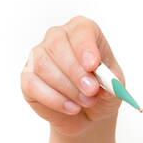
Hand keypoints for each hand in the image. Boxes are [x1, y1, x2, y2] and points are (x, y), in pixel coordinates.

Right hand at [21, 14, 125, 136]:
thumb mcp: (114, 86)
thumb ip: (111, 82)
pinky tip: (71, 108)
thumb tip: (104, 86)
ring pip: (44, 65)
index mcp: (82, 31)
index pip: (81, 30)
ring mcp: (38, 56)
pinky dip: (55, 100)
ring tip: (85, 102)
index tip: (93, 65)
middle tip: (91, 91)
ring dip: (68, 88)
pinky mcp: (28, 77)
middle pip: (58, 45)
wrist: (88, 112)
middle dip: (76, 72)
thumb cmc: (101, 91)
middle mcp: (57, 37)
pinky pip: (33, 85)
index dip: (85, 47)